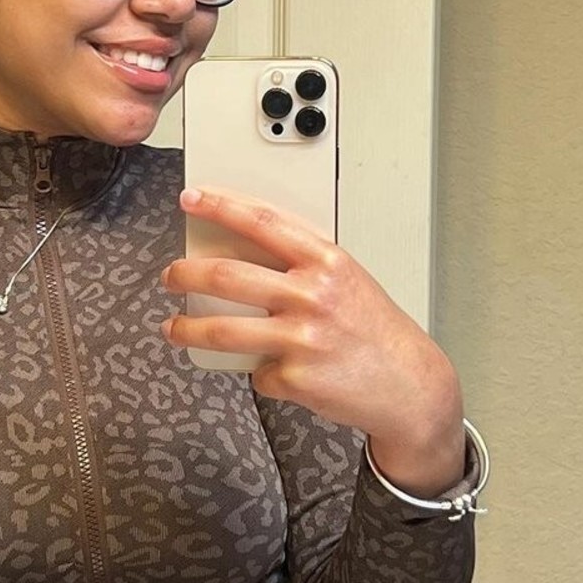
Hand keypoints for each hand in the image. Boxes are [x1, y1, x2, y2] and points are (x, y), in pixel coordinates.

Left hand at [160, 186, 465, 493]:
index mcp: (326, 262)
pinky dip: (261, 372)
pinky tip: (278, 370)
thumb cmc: (375, 330)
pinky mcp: (294, 377)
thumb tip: (244, 256)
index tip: (191, 199)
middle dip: (186, 274)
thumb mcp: (346, 280)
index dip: (220, 206)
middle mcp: (312, 295)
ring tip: (174, 327)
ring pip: (223, 330)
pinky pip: (257, 372)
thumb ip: (302, 266)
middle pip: (227, 277)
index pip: (262, 222)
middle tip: (171, 276)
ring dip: (188, 328)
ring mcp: (301, 338)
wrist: (410, 384)